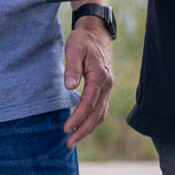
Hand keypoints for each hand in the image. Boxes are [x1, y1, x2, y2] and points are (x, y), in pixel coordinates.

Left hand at [61, 16, 113, 148]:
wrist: (96, 31)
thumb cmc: (83, 40)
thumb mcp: (74, 49)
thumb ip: (72, 69)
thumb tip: (69, 88)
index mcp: (99, 77)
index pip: (89, 104)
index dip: (78, 118)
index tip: (66, 129)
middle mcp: (107, 85)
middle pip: (97, 114)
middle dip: (83, 130)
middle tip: (69, 143)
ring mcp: (108, 87)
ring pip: (101, 113)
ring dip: (88, 128)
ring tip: (74, 138)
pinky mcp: (105, 87)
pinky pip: (101, 108)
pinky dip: (93, 120)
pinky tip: (83, 125)